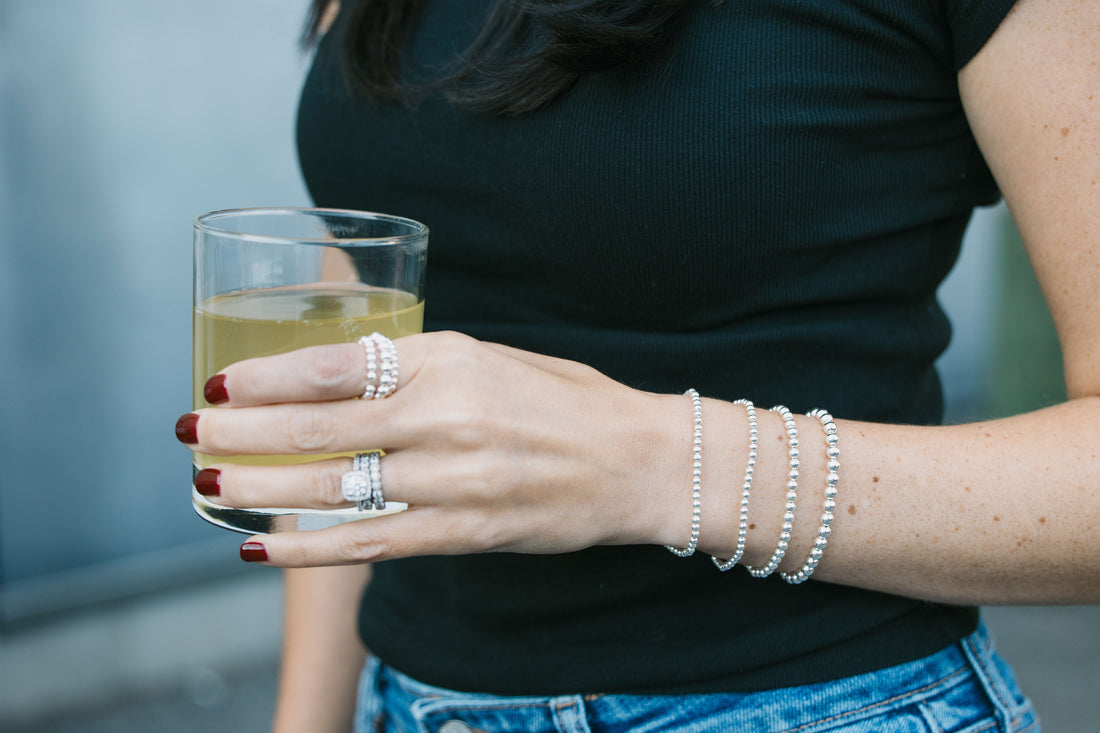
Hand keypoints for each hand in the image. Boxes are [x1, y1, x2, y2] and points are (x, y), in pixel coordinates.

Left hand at [176, 332, 686, 565]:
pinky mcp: (466, 531)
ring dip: (261, 487)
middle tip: (191, 432)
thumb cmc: (565, 401)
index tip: (221, 384)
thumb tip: (336, 373)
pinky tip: (264, 547)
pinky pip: (371, 543)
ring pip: (334, 488)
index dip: (265, 378)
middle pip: (318, 428)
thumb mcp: (491, 355)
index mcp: (451, 358)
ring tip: (210, 483)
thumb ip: (418, 364)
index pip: (335, 366)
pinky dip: (310, 548)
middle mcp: (448, 415)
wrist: (638, 461)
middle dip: (242, 431)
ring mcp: (456, 479)